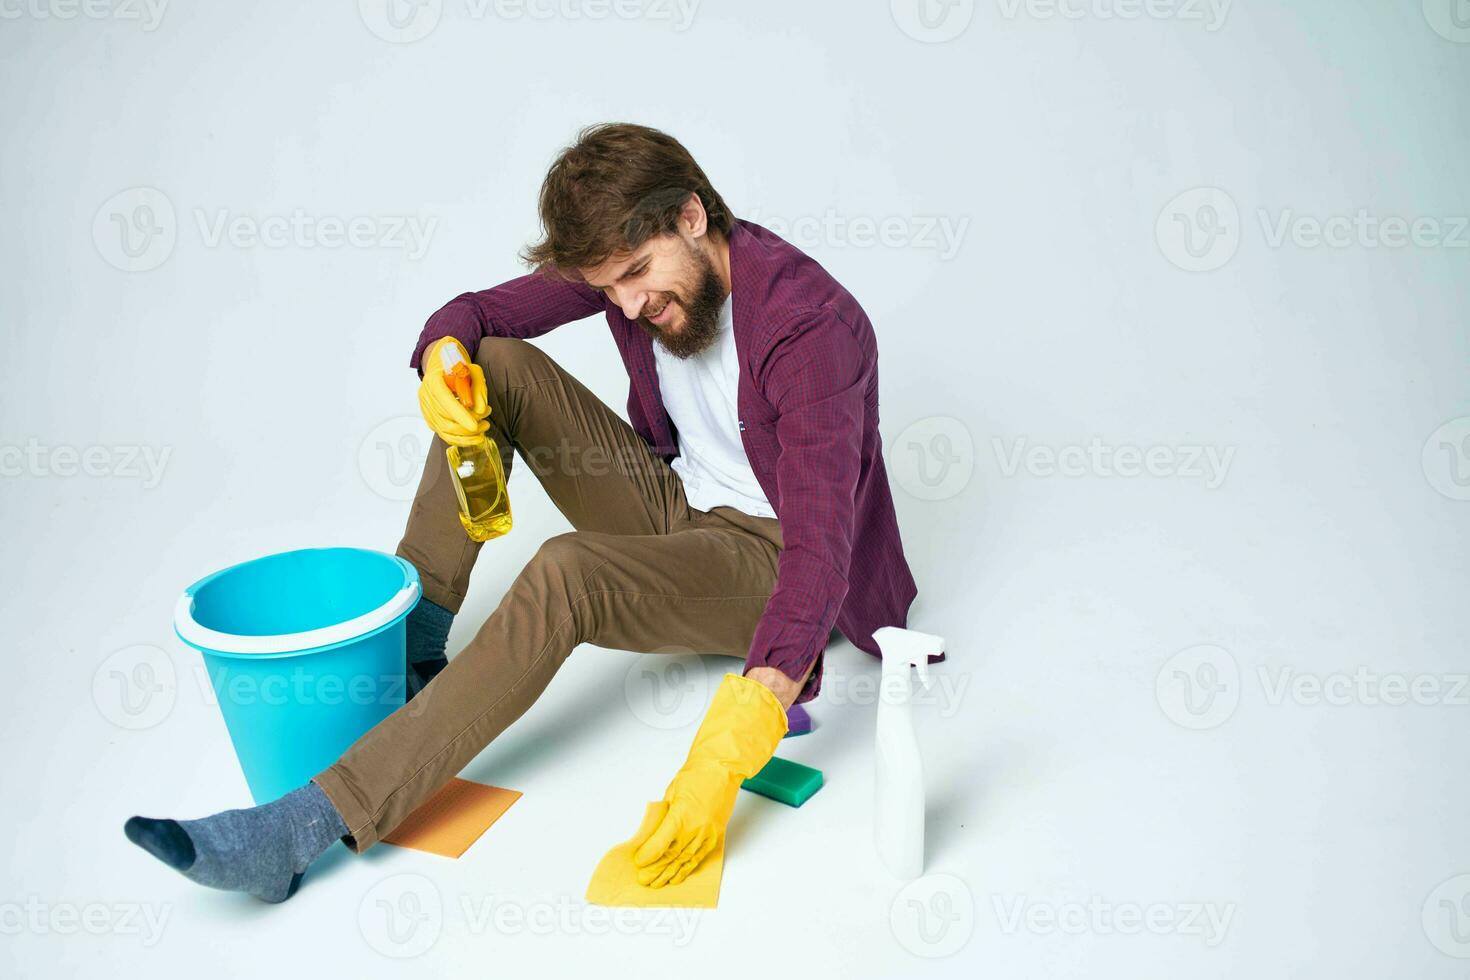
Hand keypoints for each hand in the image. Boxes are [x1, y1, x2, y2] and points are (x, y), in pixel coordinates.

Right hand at [417, 337, 489, 446]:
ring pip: (445, 431)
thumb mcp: (472, 371)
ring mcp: (426, 409)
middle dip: (468, 427)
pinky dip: (460, 439)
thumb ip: (478, 387)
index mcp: (434, 381)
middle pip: (445, 420)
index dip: (460, 415)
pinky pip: (444, 434)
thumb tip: (481, 410)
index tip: (475, 426)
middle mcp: (426, 396)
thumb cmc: (459, 368)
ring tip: (483, 428)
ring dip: (467, 435)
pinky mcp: (430, 419)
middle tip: (486, 423)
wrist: (443, 368)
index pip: (445, 401)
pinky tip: (474, 436)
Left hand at [629, 673, 787, 886]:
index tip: (639, 861)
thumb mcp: (672, 793)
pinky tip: (679, 875)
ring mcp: (707, 834)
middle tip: (644, 879)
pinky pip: (699, 857)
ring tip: (658, 883)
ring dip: (671, 874)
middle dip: (656, 870)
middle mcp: (695, 829)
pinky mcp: (715, 835)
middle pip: (672, 857)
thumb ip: (663, 815)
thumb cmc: (698, 775)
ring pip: (686, 861)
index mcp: (681, 816)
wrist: (723, 769)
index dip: (648, 856)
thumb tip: (653, 831)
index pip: (660, 844)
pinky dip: (688, 868)